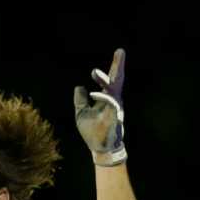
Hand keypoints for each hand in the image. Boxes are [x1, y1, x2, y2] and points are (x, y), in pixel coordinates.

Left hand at [73, 49, 126, 164]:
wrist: (99, 148)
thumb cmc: (92, 132)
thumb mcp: (81, 114)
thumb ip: (80, 100)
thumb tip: (79, 87)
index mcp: (106, 99)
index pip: (107, 82)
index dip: (102, 75)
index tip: (94, 71)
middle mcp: (113, 100)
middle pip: (116, 80)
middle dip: (118, 65)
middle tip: (120, 51)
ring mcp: (115, 107)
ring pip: (115, 88)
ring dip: (109, 77)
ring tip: (103, 67)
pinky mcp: (115, 116)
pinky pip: (110, 103)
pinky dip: (102, 97)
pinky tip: (93, 93)